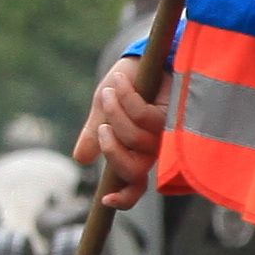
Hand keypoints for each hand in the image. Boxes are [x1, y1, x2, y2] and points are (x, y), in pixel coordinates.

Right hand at [77, 54, 167, 205]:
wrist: (147, 54)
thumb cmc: (128, 84)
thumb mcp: (102, 109)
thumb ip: (94, 133)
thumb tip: (81, 159)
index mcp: (136, 153)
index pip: (135, 187)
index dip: (124, 198)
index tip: (106, 200)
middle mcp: (154, 148)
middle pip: (133, 169)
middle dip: (112, 150)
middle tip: (101, 128)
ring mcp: (166, 133)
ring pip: (136, 139)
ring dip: (116, 114)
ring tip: (109, 91)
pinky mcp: (174, 114)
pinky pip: (143, 115)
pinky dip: (126, 98)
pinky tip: (121, 82)